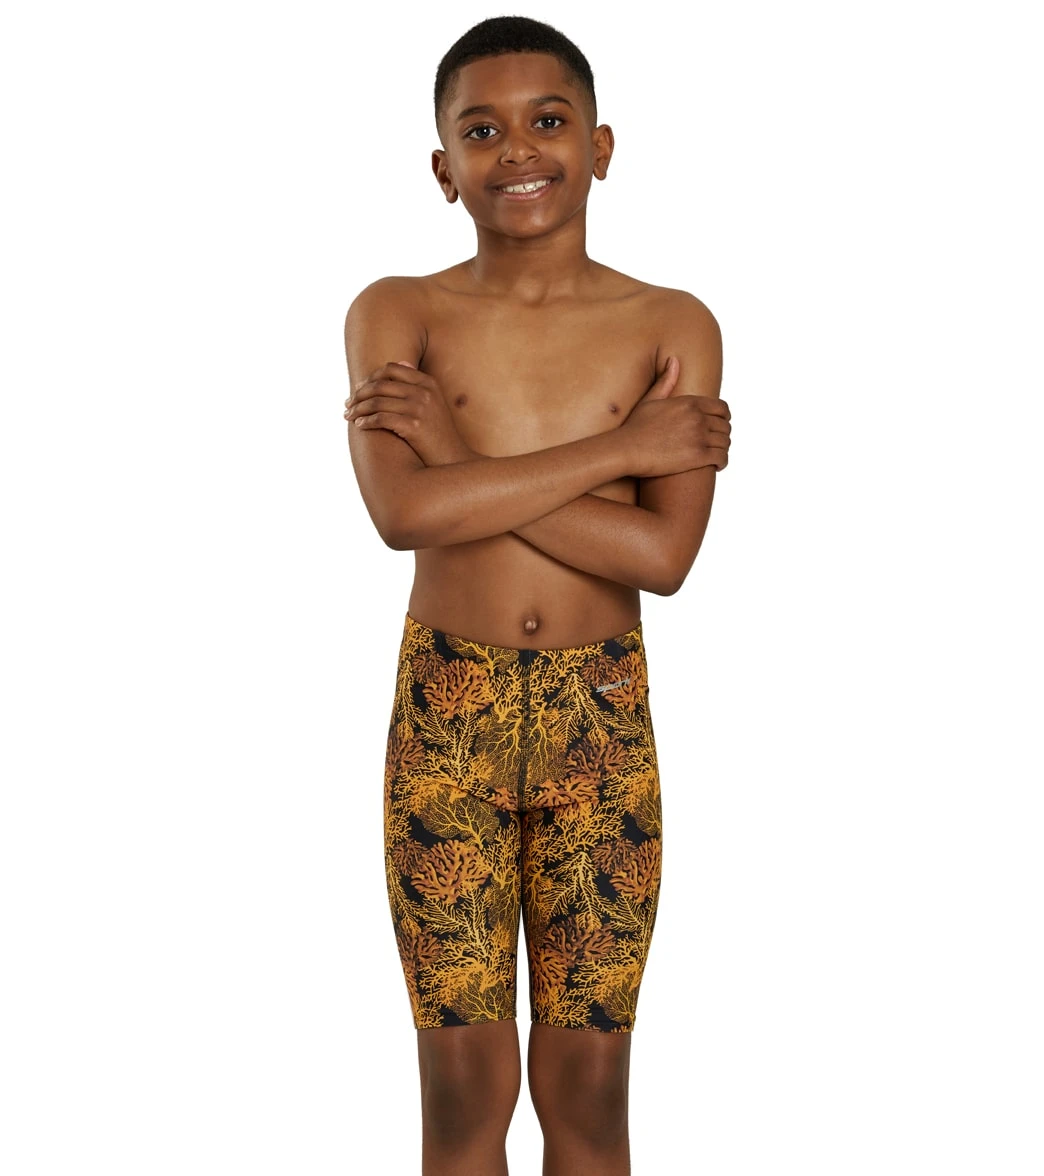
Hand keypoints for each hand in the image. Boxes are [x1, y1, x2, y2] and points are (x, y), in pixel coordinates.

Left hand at [344, 361, 472, 465]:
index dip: (370, 378)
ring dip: (358, 409)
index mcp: (428, 382)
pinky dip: (366, 421)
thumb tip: (400, 363)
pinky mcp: (414, 426)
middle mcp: (424, 392)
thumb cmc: (438, 433)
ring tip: (349, 416)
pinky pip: (380, 419)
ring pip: (377, 402)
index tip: (359, 389)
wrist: (452, 458)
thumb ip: (417, 383)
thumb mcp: (434, 402)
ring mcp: (420, 408)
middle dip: (359, 394)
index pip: (390, 369)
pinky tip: (360, 426)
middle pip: (380, 385)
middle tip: (347, 405)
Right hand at [617, 355, 730, 476]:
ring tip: (716, 455)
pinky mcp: (698, 456)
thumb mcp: (650, 400)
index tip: (720, 425)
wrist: (626, 449)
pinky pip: (722, 457)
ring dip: (723, 449)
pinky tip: (716, 465)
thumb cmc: (635, 427)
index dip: (724, 418)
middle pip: (725, 425)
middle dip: (723, 434)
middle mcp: (698, 417)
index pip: (722, 408)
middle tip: (716, 443)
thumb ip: (666, 381)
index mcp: (690, 403)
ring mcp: (699, 436)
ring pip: (726, 442)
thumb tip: (673, 360)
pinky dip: (722, 462)